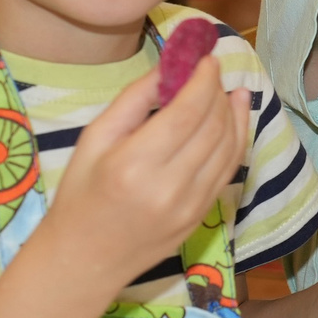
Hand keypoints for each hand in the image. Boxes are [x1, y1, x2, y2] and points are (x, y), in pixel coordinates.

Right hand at [39, 55, 252, 287]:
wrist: (85, 258)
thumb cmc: (80, 194)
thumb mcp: (94, 139)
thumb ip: (134, 100)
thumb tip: (170, 67)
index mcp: (134, 164)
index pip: (187, 112)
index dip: (204, 80)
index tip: (208, 58)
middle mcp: (168, 186)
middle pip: (212, 127)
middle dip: (218, 92)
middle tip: (213, 71)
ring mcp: (190, 205)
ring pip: (228, 147)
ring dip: (234, 114)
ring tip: (231, 90)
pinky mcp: (201, 215)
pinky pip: (229, 170)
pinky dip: (237, 140)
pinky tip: (235, 120)